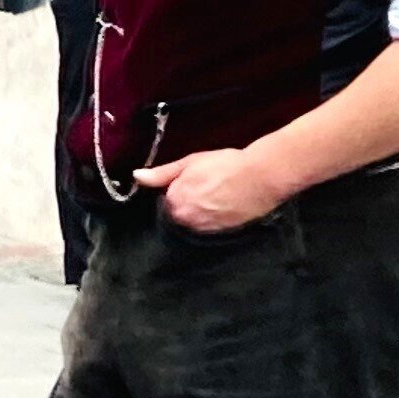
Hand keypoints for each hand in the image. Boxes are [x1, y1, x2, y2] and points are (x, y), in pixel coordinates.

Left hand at [134, 146, 284, 234]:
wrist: (262, 177)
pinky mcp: (222, 234)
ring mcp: (204, 229)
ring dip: (197, 214)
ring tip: (212, 199)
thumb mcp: (189, 163)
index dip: (173, 193)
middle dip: (184, 205)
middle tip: (202, 191)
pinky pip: (208, 229)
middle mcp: (186, 220)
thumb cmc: (225, 165)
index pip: (164, 202)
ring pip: (192, 224)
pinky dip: (210, 221)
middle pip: (177, 215)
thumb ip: (161, 174)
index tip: (185, 184)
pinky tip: (220, 209)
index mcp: (174, 201)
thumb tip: (136, 176)